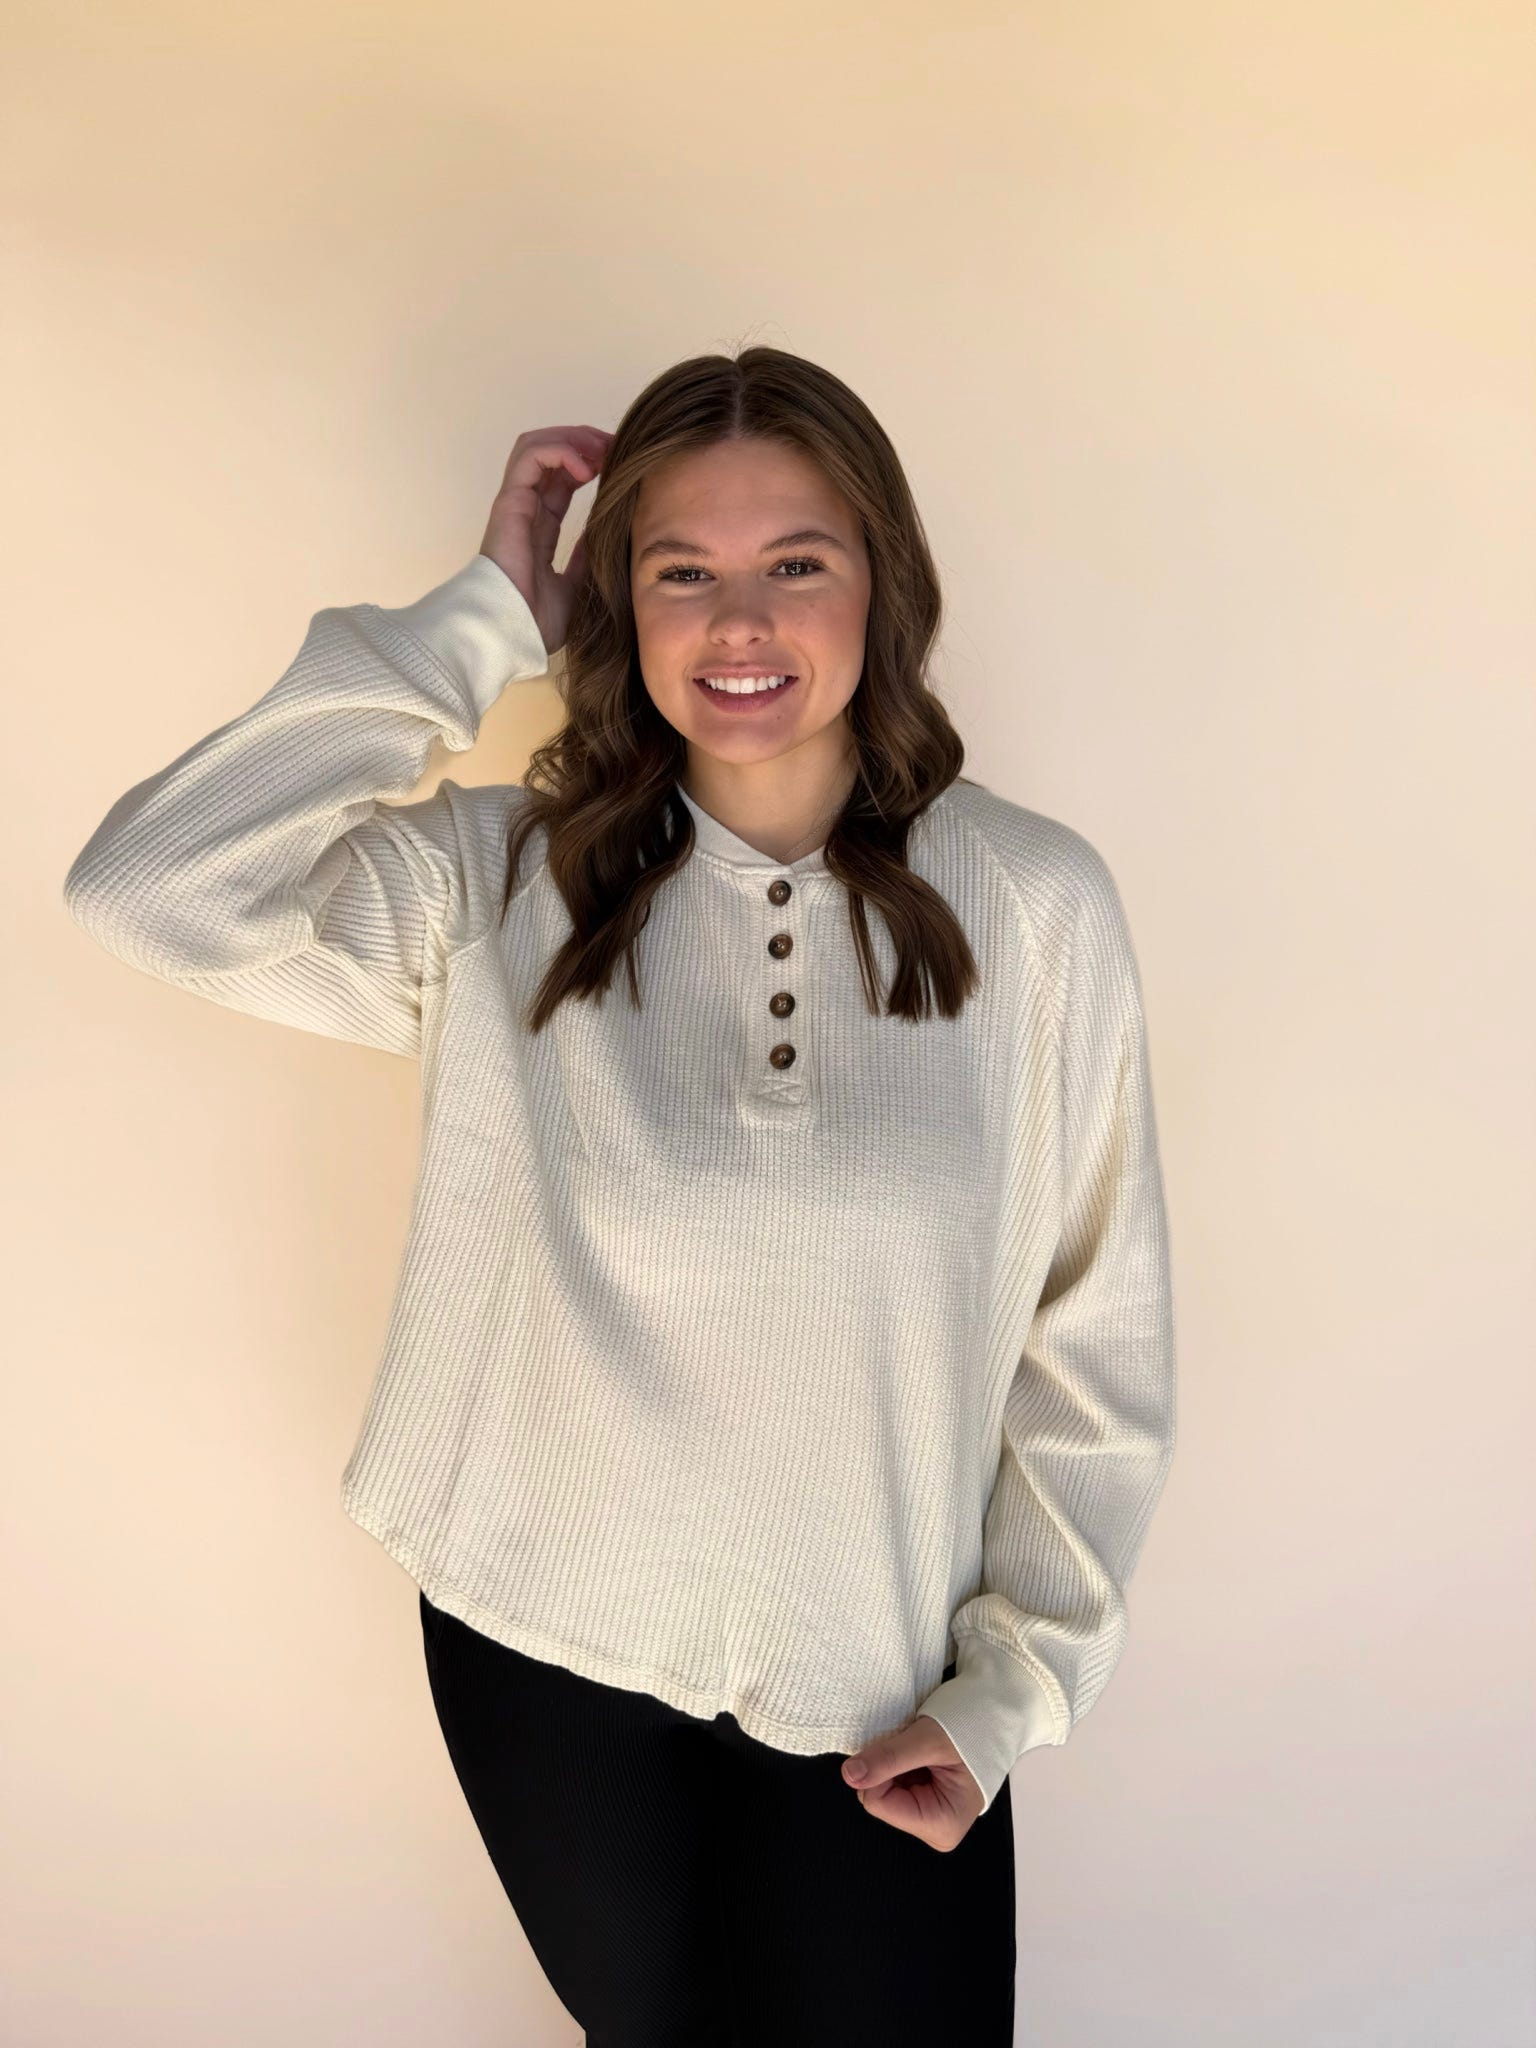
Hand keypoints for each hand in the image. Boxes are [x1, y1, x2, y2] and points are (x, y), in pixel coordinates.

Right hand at [479, 424, 613, 655]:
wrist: (511, 634)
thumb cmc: (536, 621)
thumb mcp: (577, 586)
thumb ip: (587, 557)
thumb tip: (606, 533)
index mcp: (539, 527)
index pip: (563, 480)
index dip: (592, 464)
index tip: (621, 464)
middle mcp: (526, 510)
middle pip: (551, 454)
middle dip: (586, 442)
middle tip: (617, 447)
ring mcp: (516, 503)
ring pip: (537, 445)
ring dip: (573, 439)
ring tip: (602, 450)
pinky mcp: (510, 502)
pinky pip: (530, 456)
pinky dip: (560, 450)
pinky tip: (587, 466)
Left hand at [841, 1713, 985, 1851]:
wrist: (998, 1711)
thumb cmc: (974, 1726)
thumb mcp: (928, 1740)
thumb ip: (888, 1759)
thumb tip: (849, 1775)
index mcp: (941, 1825)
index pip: (878, 1803)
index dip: (879, 1769)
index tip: (901, 1744)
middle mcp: (934, 1828)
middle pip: (879, 1798)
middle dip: (888, 1766)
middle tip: (915, 1744)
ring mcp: (929, 1815)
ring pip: (882, 1788)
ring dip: (894, 1761)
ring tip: (921, 1745)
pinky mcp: (925, 1800)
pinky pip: (893, 1782)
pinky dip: (899, 1760)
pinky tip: (920, 1749)